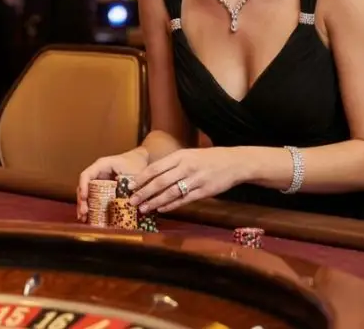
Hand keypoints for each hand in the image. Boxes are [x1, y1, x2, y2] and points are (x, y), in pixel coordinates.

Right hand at [76, 148, 148, 221]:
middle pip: (84, 187)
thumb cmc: (137, 163)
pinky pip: (94, 199)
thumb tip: (128, 201)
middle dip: (82, 201)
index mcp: (102, 166)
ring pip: (87, 194)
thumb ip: (129, 185)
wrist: (142, 161)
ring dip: (84, 206)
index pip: (86, 175)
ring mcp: (100, 182)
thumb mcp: (134, 173)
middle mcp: (98, 174)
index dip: (83, 187)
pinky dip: (92, 208)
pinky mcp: (104, 190)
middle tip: (83, 214)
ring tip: (83, 219)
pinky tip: (89, 219)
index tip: (84, 198)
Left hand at [129, 147, 246, 213]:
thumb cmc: (208, 159)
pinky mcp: (204, 191)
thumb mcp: (189, 155)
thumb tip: (151, 174)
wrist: (234, 162)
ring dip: (155, 201)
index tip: (130, 186)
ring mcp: (195, 179)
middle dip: (144, 192)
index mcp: (180, 156)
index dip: (142, 178)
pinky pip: (184, 200)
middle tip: (132, 201)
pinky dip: (171, 205)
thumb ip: (172, 164)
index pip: (156, 167)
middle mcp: (186, 167)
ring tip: (143, 208)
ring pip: (170, 192)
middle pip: (160, 181)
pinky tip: (161, 209)